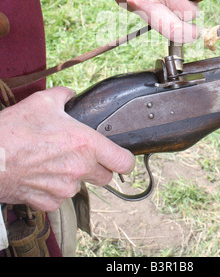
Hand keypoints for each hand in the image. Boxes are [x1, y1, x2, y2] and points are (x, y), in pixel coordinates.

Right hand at [0, 87, 134, 210]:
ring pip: (80, 186)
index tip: (120, 156)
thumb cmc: (14, 130)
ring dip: (73, 176)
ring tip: (53, 160)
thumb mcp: (43, 101)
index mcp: (85, 144)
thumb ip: (65, 96)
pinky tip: (40, 173)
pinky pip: (59, 197)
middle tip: (81, 154)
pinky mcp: (47, 203)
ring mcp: (64, 189)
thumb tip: (70, 95)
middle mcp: (79, 169)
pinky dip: (54, 188)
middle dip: (98, 166)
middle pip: (105, 176)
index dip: (125, 160)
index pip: (124, 162)